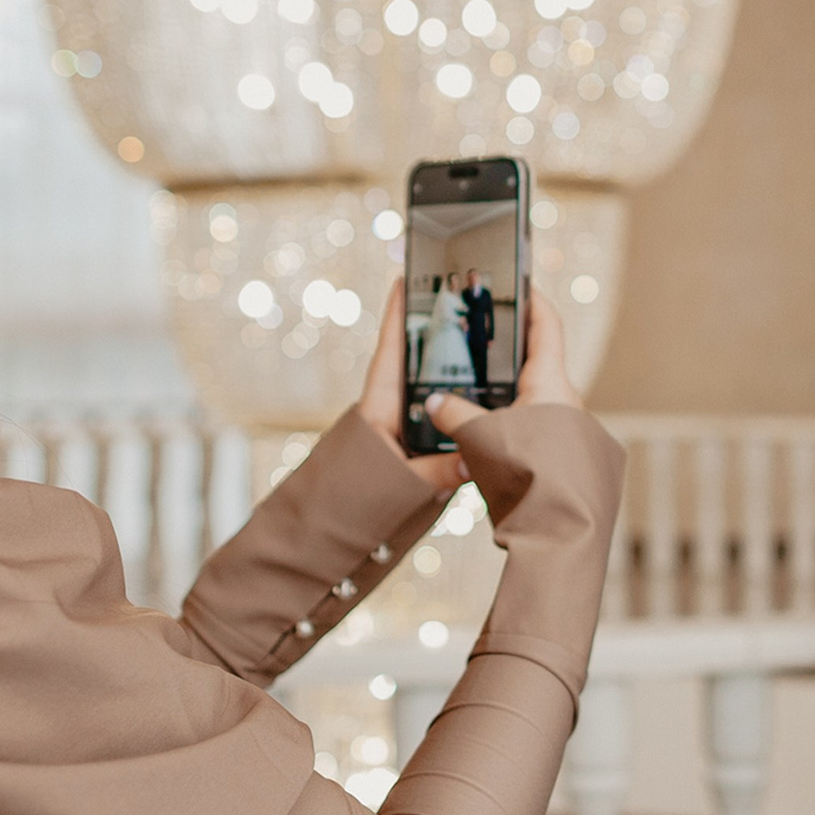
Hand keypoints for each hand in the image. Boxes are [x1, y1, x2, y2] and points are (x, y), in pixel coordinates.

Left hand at [356, 281, 471, 490]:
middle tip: (463, 306)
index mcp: (378, 407)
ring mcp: (400, 435)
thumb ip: (436, 471)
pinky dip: (459, 413)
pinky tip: (485, 411)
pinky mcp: (411, 456)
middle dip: (437, 337)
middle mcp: (389, 414)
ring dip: (453, 375)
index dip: (398, 314)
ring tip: (486, 349)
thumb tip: (474, 461)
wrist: (328, 537)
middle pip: (415, 365)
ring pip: (431, 395)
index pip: (391, 349)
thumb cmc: (349, 504)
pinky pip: (440, 425)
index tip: (406, 278)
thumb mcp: (397, 484)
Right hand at [357, 284, 581, 488]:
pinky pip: (534, 423)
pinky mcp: (562, 455)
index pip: (547, 324)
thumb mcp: (482, 437)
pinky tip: (488, 429)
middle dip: (512, 347)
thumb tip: (434, 402)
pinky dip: (512, 417)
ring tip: (477, 381)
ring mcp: (567, 429)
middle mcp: (566, 401)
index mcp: (552, 383)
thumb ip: (454, 415)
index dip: (532, 300)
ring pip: (535, 396)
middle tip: (484, 334)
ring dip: (510, 387)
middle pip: (539, 360)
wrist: (561, 527)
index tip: (518, 284)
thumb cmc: (529, 474)